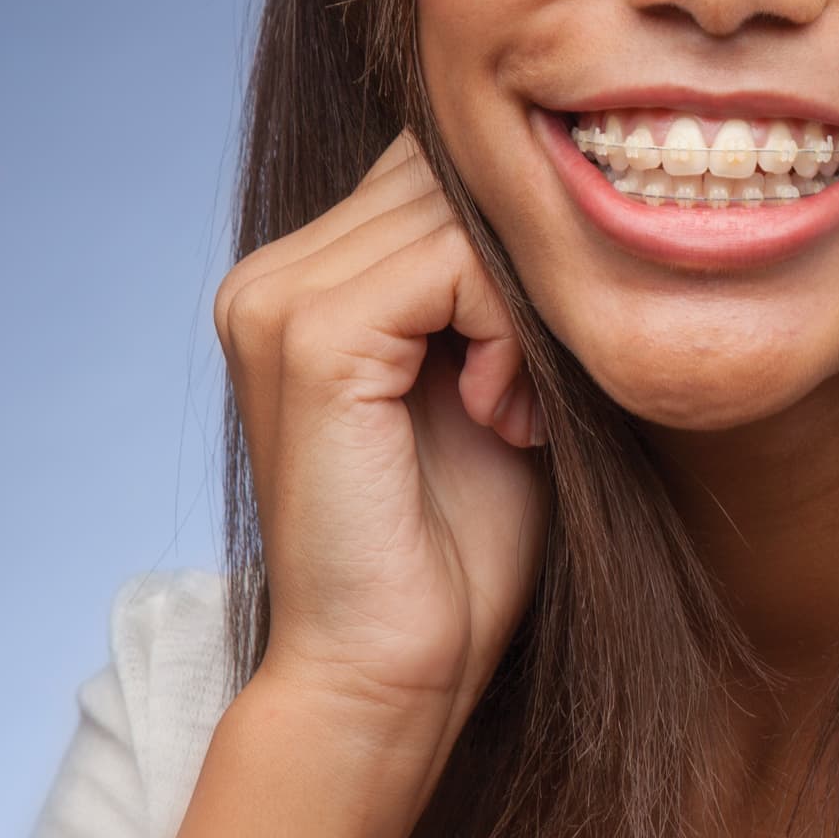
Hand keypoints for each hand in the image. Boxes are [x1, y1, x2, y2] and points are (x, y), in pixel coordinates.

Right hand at [211, 128, 547, 763]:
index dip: (517, 244)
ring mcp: (276, 300)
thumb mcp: (496, 378)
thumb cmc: (460, 545)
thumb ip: (499, 280)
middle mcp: (270, 275)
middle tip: (530, 396)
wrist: (396, 672)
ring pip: (460, 206)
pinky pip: (455, 259)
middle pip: (449, 170)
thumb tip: (567, 181)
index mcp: (301, 278)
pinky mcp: (312, 339)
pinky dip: (511, 328)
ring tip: (515, 410)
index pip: (435, 165)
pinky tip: (502, 414)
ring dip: (524, 305)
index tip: (535, 368)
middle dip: (525, 270)